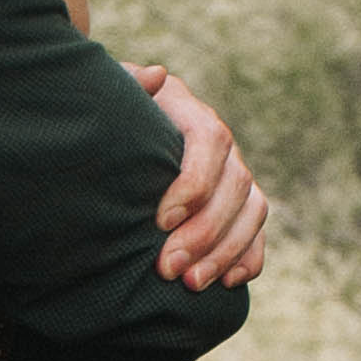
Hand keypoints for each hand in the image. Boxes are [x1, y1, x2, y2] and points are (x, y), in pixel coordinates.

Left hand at [126, 64, 266, 288]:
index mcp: (188, 111)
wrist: (111, 131)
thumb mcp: (108, 96)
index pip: (210, 142)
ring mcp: (232, 172)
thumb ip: (128, 86)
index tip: (161, 221)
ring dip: (226, 252)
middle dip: (205, 232)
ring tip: (191, 284)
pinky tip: (227, 283)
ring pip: (251, 210)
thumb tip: (155, 75)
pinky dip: (248, 257)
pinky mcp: (236, 203)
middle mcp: (220, 142)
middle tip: (169, 267)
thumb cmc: (104, 116)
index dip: (194, 184)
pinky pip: (256, 230)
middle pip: (234, 185)